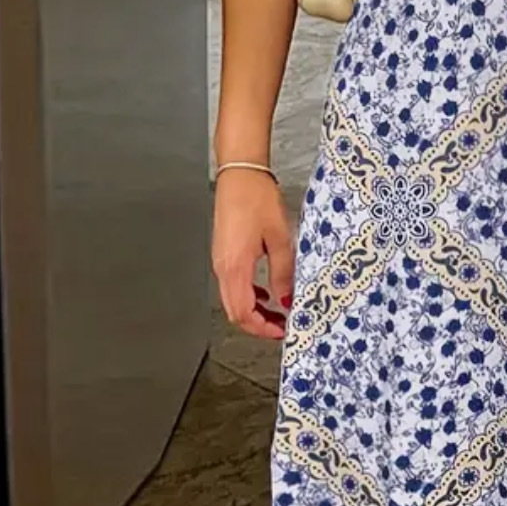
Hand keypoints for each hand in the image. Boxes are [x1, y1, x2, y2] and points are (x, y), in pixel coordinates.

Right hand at [212, 170, 295, 338]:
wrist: (240, 174)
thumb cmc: (257, 199)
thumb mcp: (280, 238)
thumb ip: (283, 273)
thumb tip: (286, 300)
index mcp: (235, 267)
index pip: (244, 313)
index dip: (263, 328)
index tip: (282, 331)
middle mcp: (222, 267)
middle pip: (235, 311)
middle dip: (258, 324)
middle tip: (281, 326)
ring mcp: (220, 260)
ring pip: (233, 299)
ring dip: (254, 311)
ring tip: (277, 312)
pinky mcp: (223, 253)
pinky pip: (232, 284)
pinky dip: (249, 295)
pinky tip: (265, 291)